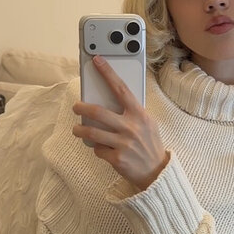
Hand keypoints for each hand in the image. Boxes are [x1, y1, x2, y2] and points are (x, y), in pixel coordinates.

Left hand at [72, 56, 169, 190]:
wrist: (157, 172)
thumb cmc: (149, 144)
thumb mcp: (147, 124)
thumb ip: (132, 113)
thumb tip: (110, 100)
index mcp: (139, 115)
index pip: (121, 89)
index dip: (108, 73)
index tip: (97, 61)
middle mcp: (131, 127)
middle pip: (98, 112)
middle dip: (81, 108)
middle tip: (76, 107)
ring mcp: (123, 144)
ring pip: (91, 133)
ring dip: (79, 130)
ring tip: (77, 130)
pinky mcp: (117, 159)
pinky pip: (98, 150)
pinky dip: (97, 149)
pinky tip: (102, 149)